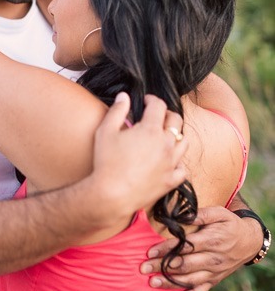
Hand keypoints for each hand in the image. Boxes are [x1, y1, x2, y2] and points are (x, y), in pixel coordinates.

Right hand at [91, 93, 187, 219]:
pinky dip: (178, 162)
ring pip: (183, 142)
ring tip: (164, 136)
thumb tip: (124, 96)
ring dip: (176, 136)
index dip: (152, 99)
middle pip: (176, 121)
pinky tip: (169, 161)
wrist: (112, 194)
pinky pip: (182, 168)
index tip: (145, 101)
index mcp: (150, 129)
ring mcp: (171, 163)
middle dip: (167, 114)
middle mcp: (166, 144)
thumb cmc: (106, 162)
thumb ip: (117, 110)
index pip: (159, 106)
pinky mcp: (171, 181)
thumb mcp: (106, 131)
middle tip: (156, 116)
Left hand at [140, 206, 263, 290]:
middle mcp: (212, 259)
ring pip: (188, 281)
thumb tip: (181, 214)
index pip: (185, 247)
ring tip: (151, 282)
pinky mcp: (213, 281)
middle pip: (184, 265)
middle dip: (162, 267)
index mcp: (211, 241)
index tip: (149, 252)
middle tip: (143, 268)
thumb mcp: (219, 213)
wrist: (249, 242)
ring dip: (169, 283)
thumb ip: (200, 214)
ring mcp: (213, 273)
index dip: (166, 249)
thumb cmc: (230, 224)